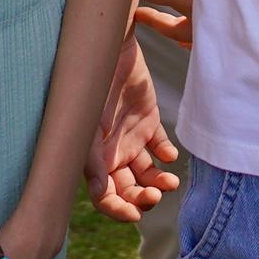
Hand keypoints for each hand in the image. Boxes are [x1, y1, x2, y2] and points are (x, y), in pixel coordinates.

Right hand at [84, 40, 180, 220]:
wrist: (109, 44)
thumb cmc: (93, 81)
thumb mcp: (87, 122)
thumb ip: (92, 158)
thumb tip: (101, 192)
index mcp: (93, 156)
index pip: (104, 196)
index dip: (118, 210)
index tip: (135, 214)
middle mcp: (111, 151)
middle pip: (127, 189)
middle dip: (142, 199)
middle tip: (156, 196)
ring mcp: (130, 137)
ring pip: (146, 173)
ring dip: (158, 183)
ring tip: (171, 182)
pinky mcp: (147, 120)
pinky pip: (159, 146)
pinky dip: (166, 155)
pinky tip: (168, 154)